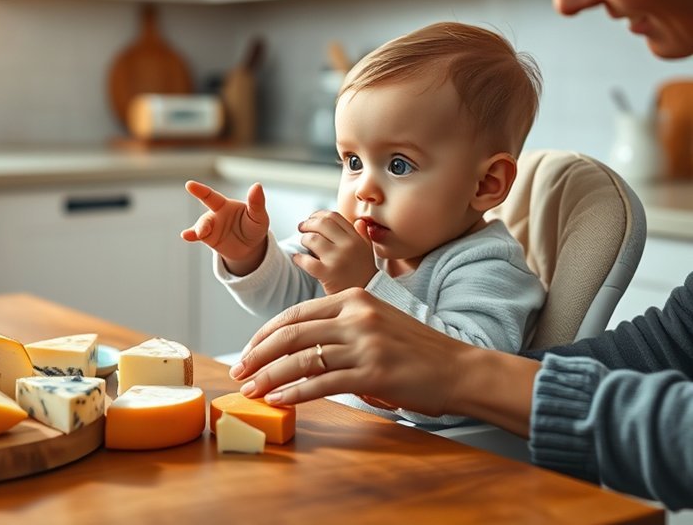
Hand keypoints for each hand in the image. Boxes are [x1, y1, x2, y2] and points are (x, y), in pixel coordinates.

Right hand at [181, 180, 269, 275]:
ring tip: (202, 233)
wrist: (249, 247)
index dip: (201, 190)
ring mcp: (210, 227)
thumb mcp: (258, 216)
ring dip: (201, 228)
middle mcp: (215, 214)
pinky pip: (197, 236)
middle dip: (198, 194)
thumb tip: (257, 185)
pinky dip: (191, 235)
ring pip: (202, 225)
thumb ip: (256, 203)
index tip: (189, 184)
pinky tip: (186, 235)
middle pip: (205, 206)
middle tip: (190, 185)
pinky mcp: (208, 239)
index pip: (212, 196)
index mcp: (225, 205)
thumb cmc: (253, 227)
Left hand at [229, 288, 470, 417]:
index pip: (295, 314)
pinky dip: (295, 394)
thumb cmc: (415, 349)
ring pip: (301, 360)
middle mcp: (357, 316)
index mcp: (354, 298)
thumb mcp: (375, 321)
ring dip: (269, 377)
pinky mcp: (372, 373)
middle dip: (257, 355)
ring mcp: (365, 344)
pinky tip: (279, 400)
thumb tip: (294, 346)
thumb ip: (339, 325)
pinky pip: (321, 384)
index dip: (264, 334)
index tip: (247, 351)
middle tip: (239, 372)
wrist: (459, 369)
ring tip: (252, 390)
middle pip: (290, 335)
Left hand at [293, 211, 375, 294]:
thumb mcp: (367, 251)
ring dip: (303, 239)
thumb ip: (362, 235)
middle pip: (322, 223)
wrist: (368, 295)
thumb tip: (358, 221)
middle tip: (302, 228)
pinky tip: (297, 258)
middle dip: (307, 224)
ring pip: (312, 239)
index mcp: (356, 237)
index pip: (333, 216)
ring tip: (304, 244)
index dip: (318, 215)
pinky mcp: (327, 273)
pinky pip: (306, 260)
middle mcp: (348, 245)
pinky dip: (298, 258)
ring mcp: (337, 259)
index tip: (312, 219)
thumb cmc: (363, 273)